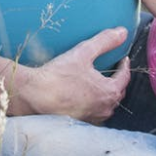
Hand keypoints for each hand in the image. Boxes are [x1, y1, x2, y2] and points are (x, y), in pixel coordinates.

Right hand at [10, 27, 130, 123]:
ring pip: (107, 105)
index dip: (124, 66)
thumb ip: (105, 41)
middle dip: (118, 80)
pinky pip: (94, 113)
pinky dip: (95, 104)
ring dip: (107, 94)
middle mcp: (104, 109)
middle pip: (118, 92)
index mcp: (109, 92)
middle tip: (114, 70)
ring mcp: (92, 118)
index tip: (123, 59)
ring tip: (101, 83)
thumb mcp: (84, 53)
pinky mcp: (79, 123)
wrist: (31, 96)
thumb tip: (123, 32)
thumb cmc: (58, 76)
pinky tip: (86, 98)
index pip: (124, 77)